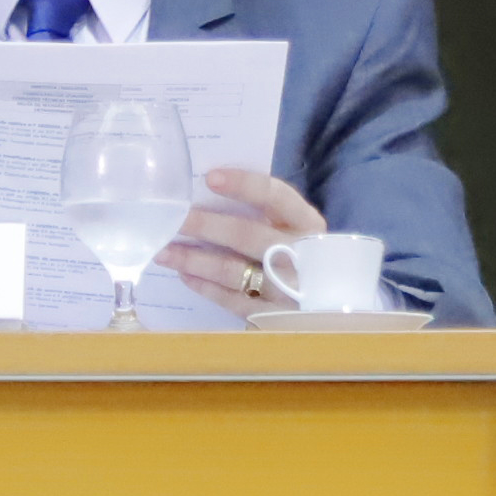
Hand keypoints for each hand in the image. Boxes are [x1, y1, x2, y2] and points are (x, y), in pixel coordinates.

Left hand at [161, 164, 325, 321]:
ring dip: (194, 259)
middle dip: (205, 225)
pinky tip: (184, 275)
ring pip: (233, 270)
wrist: (331, 307)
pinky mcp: (272, 316)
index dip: (244, 185)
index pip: (277, 197)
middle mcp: (302, 255)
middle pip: (248, 235)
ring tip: (164, 251)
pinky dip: (205, 287)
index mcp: (308, 224)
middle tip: (173, 219)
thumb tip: (209, 192)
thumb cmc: (302, 256)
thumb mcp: (295, 230)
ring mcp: (288, 289)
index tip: (210, 178)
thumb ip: (266, 213)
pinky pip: (232, 300)